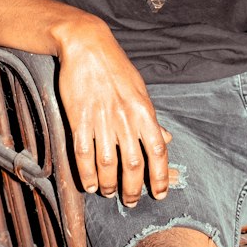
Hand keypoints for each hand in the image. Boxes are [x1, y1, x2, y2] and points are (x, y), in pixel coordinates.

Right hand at [55, 16, 172, 205]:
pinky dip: (87, 173)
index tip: (159, 193)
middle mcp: (125, 117)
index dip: (160, 176)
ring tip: (109, 192)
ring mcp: (101, 119)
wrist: (87, 46)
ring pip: (107, 163)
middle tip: (130, 200)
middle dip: (132, 188)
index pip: (158, 151)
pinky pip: (83, 154)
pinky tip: (90, 184)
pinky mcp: (79, 118)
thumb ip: (151, 119)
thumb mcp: (140, 90)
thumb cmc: (116, 67)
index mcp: (144, 110)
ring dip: (109, 184)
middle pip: (133, 164)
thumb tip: (167, 140)